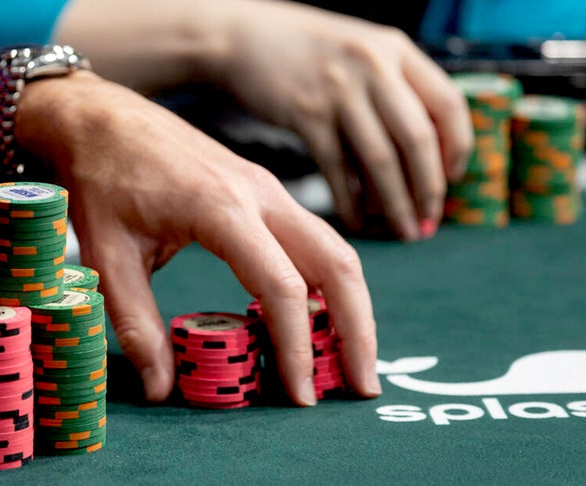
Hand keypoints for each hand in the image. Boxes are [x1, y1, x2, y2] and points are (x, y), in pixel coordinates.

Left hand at [16, 70, 381, 405]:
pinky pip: (312, 238)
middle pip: (337, 264)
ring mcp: (267, 188)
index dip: (296, 347)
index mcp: (221, 208)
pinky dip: (326, 282)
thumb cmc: (100, 180)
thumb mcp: (106, 256)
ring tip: (351, 360)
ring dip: (350, 305)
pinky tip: (315, 319)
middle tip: (361, 388)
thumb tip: (160, 389)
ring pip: (334, 249)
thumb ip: (136, 323)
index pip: (282, 287)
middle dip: (358, 330)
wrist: (99, 118)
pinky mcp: (263, 190)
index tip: (299, 396)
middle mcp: (259, 194)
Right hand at [211, 0, 473, 239]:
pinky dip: (349, 200)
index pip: (447, 105)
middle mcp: (373, 66)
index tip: (453, 180)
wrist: (244, 37)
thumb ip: (393, 88)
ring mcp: (339, 91)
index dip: (457, 148)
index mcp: (395, 49)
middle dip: (428, 189)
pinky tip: (355, 220)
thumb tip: (425, 153)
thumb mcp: (361, 52)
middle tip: (428, 222)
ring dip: (395, 204)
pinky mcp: (305, 114)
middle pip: (417, 140)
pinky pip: (337, 168)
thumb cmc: (305, 51)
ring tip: (402, 231)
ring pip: (380, 160)